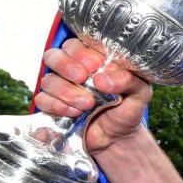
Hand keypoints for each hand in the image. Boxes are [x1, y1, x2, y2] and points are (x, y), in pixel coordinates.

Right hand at [35, 38, 151, 153]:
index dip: (81, 52)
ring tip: (87, 104)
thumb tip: (101, 79)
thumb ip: (128, 80)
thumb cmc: (128, 109)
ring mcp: (61, 88)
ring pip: (48, 79)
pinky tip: (74, 112)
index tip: (96, 65)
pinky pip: (42, 100)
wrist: (118, 139)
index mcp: (94, 60)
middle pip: (54, 56)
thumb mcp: (140, 93)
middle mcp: (74, 70)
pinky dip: (57, 105)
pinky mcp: (53, 106)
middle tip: (82, 78)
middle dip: (66, 65)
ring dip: (65, 90)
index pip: (77, 44)